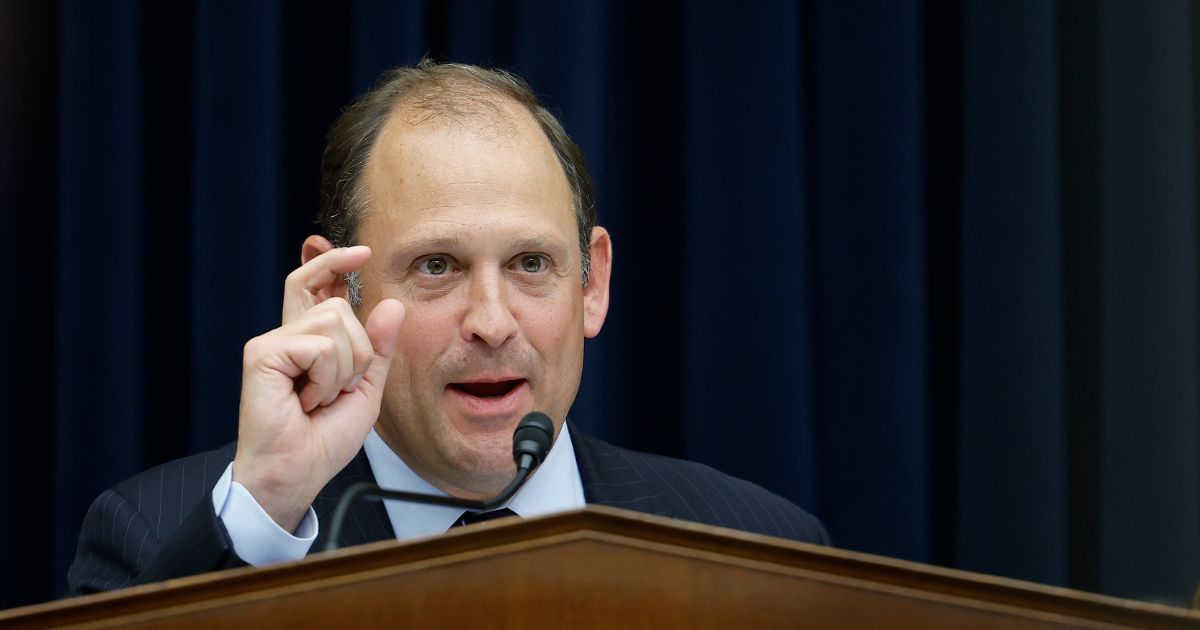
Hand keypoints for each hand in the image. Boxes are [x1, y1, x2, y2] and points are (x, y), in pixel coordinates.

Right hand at [232, 245, 404, 531]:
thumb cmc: (322, 439)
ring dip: (344, 368)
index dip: (334, 263)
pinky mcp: (263, 353)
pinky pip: (320, 345)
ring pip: (335, 321)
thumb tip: (391, 303)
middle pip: (339, 306)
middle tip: (338, 390)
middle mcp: (286, 335)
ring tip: (321, 398)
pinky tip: (308, 401)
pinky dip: (327, 377)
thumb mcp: (365, 389)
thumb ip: (378, 348)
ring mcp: (272, 342)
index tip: (362, 252)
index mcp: (306, 341)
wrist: (295, 474)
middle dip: (358, 351)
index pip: (314, 285)